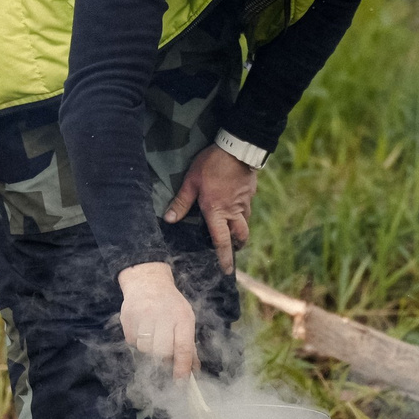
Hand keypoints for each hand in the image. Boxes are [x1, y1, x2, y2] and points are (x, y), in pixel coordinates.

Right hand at [118, 261, 198, 377]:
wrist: (148, 282)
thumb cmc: (170, 305)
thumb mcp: (185, 320)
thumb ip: (188, 346)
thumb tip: (193, 371)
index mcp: (182, 317)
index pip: (182, 348)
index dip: (181, 368)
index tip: (180, 382)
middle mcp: (163, 315)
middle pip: (161, 351)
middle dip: (163, 358)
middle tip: (165, 355)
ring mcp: (143, 315)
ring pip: (145, 348)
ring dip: (149, 350)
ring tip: (153, 338)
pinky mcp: (127, 317)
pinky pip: (131, 342)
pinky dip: (137, 342)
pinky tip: (142, 330)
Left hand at [164, 144, 257, 273]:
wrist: (237, 148)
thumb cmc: (211, 165)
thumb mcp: (191, 182)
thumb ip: (181, 202)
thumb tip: (169, 219)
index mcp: (217, 212)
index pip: (222, 241)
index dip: (224, 257)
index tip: (226, 270)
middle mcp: (233, 211)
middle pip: (240, 236)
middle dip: (236, 246)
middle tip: (232, 249)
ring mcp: (244, 202)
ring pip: (245, 222)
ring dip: (239, 228)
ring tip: (231, 227)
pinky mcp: (250, 193)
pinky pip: (247, 207)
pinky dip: (242, 211)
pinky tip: (234, 202)